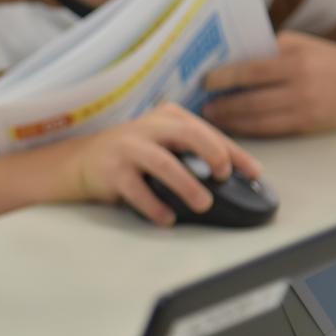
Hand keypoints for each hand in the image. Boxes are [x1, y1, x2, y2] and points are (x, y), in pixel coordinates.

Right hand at [66, 102, 260, 225]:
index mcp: (168, 117)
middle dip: (213, 154)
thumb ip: (191, 152)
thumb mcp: (163, 142)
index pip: (208, 131)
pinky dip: (155, 206)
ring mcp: (128, 148)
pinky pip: (137, 190)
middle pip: (188, 134)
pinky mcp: (112, 171)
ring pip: (164, 163)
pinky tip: (168, 218)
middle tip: (224, 177)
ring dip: (187, 185)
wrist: (81, 161)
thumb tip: (234, 179)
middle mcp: (148, 127)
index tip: (254, 173)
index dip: (235, 152)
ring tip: (203, 204)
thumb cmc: (133, 154)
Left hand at [201, 30, 335, 135]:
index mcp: (296, 62)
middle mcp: (301, 87)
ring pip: (260, 120)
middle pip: (252, 100)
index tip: (205, 82)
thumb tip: (228, 62)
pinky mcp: (309, 125)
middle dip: (223, 105)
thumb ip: (267, 51)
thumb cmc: (321, 58)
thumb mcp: (297, 44)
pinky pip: (272, 130)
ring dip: (232, 121)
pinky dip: (250, 129)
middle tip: (201, 105)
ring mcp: (306, 109)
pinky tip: (235, 126)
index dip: (224, 78)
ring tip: (213, 118)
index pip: (252, 71)